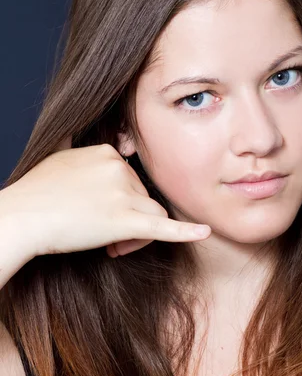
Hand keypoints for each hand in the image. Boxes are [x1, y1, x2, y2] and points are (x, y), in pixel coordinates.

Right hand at [1, 140, 210, 259]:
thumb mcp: (59, 155)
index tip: (103, 217)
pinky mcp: (123, 221)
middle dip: (132, 221)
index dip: (124, 202)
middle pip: (145, 200)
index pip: (134, 180)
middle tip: (107, 240)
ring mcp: (122, 194)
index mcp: (108, 154)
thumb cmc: (37, 192)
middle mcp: (119, 169)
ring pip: (152, 216)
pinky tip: (204, 232)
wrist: (22, 217)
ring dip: (138, 236)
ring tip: (112, 247)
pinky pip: (162, 227)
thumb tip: (74, 128)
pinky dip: (185, 232)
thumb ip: (77, 145)